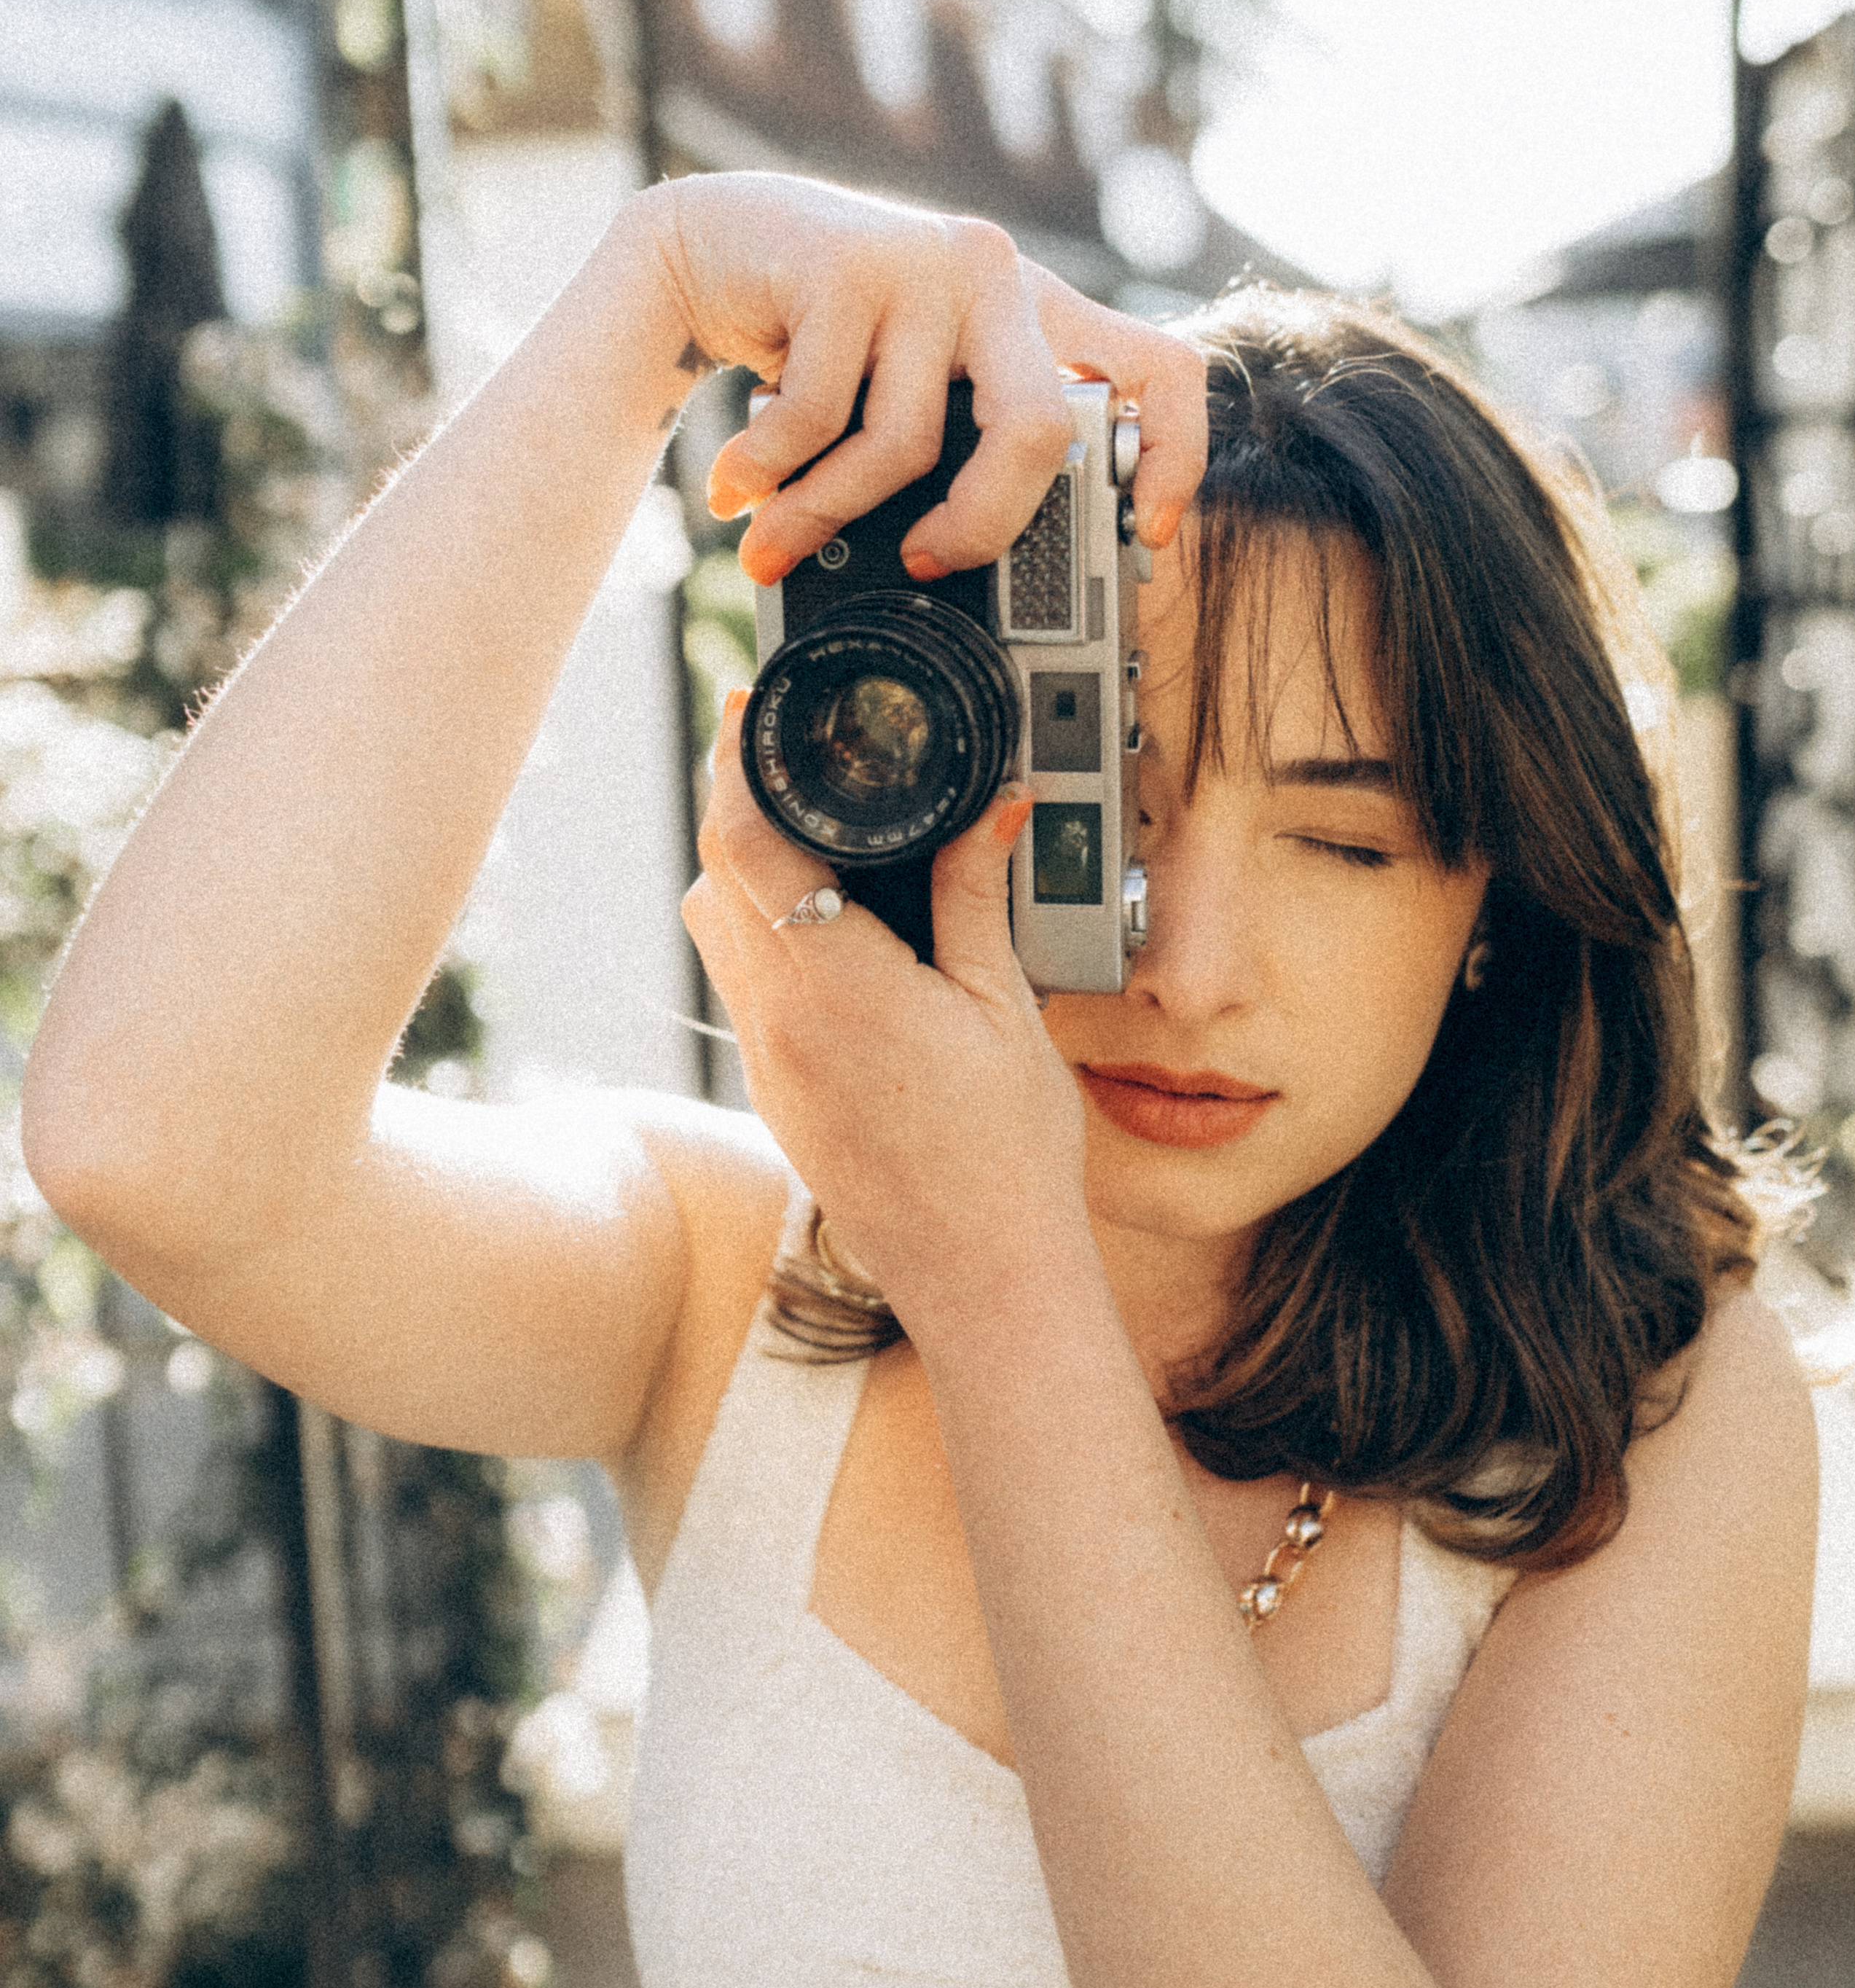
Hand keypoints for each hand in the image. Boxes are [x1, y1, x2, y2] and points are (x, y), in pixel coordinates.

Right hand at [642, 173, 1205, 583]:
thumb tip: (994, 565)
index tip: (1146, 533)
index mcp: (1035, 310)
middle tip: (923, 564)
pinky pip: (819, 418)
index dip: (1175, 456)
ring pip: (907, 443)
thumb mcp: (915, 382)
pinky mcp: (849, 263)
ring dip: (824, 515)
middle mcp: (999, 276)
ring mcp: (927, 263)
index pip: (1160, 368)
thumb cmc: (818, 338)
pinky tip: (735, 490)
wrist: (706, 246)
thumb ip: (967, 439)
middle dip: (981, 525)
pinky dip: (770, 477)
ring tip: (772, 544)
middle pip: (1042, 430)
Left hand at [683, 700, 1092, 1328]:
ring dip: (745, 876)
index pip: (743, 843)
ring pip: (714, 933)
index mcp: (837, 987)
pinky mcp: (775, 1095)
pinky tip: (833, 934)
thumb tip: (993, 806)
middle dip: (737, 807)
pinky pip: (743, 988)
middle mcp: (780, 1023)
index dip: (734, 762)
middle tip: (788, 762)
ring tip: (816, 845)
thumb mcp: (1009, 1009)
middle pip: (713, 877)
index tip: (749, 709)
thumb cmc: (1007, 1155)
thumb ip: (979, 896)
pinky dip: (765, 939)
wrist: (981, 1278)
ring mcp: (768, 1064)